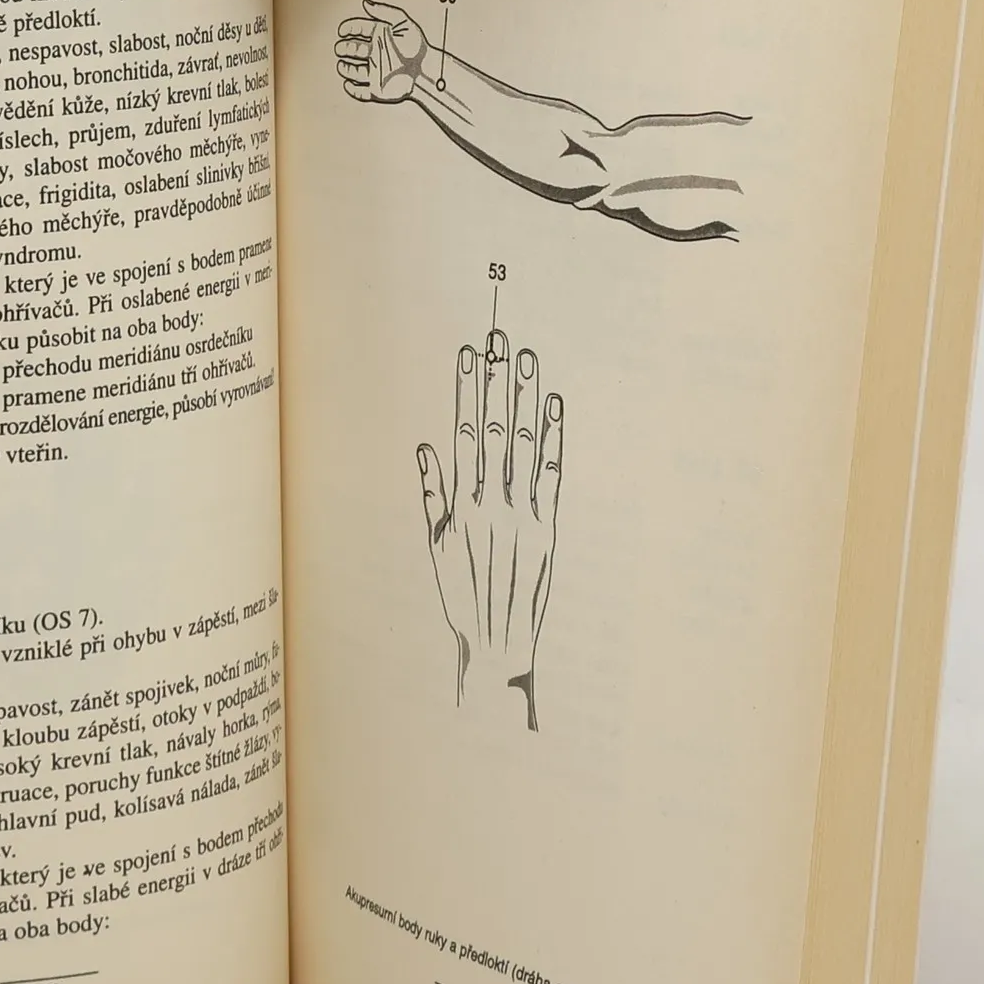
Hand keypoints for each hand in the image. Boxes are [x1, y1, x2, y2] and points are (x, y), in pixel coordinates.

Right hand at [336, 0, 434, 102]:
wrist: (426, 72)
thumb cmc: (418, 48)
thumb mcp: (402, 22)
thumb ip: (383, 11)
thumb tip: (366, 3)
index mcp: (380, 36)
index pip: (358, 29)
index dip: (348, 29)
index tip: (343, 31)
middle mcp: (376, 53)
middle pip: (353, 49)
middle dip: (344, 48)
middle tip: (342, 48)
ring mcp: (375, 71)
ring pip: (353, 70)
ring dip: (345, 67)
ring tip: (343, 65)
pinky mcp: (377, 88)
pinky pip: (360, 91)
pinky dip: (352, 89)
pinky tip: (349, 83)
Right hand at [418, 330, 562, 729]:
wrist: (498, 643)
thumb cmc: (462, 596)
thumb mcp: (435, 548)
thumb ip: (432, 496)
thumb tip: (427, 448)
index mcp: (461, 506)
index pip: (465, 434)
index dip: (469, 392)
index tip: (471, 356)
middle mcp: (492, 504)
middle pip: (496, 430)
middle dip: (497, 382)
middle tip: (501, 340)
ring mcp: (523, 515)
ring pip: (524, 445)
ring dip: (526, 400)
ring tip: (527, 360)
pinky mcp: (548, 529)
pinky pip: (553, 476)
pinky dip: (556, 441)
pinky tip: (555, 408)